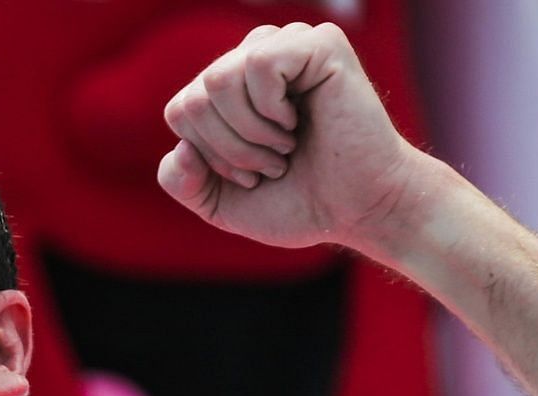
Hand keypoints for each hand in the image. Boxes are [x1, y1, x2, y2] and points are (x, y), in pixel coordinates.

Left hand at [157, 22, 425, 252]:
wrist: (358, 210)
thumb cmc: (298, 202)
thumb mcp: (221, 203)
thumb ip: (182, 182)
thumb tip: (179, 148)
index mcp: (229, 88)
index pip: (181, 111)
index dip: (209, 157)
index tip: (252, 175)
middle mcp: (254, 58)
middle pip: (196, 98)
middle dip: (230, 150)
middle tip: (274, 163)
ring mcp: (287, 45)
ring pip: (219, 78)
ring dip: (251, 133)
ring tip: (286, 145)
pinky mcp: (319, 43)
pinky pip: (260, 62)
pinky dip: (272, 108)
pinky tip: (298, 120)